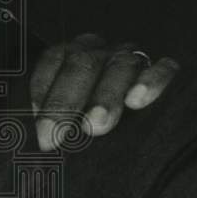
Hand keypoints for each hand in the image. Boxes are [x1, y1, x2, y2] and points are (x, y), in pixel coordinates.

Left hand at [30, 34, 178, 149]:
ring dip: (105, 96)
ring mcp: (130, 60)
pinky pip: (162, 70)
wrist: (134, 131)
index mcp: (70, 56)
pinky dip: (151, 82)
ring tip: (96, 125)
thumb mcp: (61, 123)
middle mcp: (99, 52)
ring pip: (120, 66)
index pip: (54, 59)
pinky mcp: (162, 72)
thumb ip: (48, 125)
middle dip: (66, 100)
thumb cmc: (80, 129)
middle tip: (54, 134)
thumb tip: (34, 145)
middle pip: (82, 64)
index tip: (36, 124)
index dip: (42, 88)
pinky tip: (139, 100)